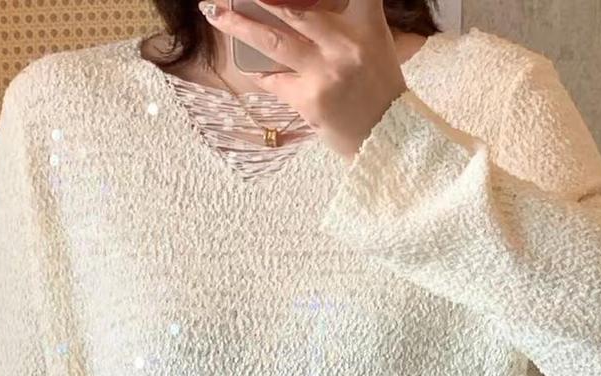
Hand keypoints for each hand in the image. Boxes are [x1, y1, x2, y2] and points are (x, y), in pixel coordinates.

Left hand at [202, 0, 407, 158]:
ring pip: (272, 41)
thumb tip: (290, 10)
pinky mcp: (308, 99)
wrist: (386, 137)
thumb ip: (343, 18)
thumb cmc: (376, 86)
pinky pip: (274, 79)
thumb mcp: (372, 42)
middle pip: (294, 12)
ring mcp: (324, 72)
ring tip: (214, 12)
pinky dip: (260, 70)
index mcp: (365, 24)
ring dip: (239, 25)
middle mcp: (345, 45)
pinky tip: (249, 65)